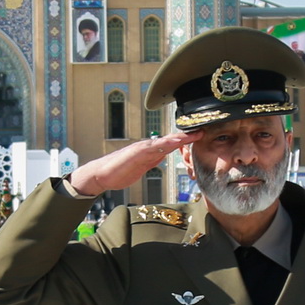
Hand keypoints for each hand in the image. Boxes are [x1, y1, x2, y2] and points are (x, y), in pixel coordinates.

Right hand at [64, 133, 188, 199]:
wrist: (101, 174)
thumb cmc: (120, 171)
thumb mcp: (143, 166)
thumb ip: (153, 159)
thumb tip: (165, 155)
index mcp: (150, 151)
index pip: (171, 143)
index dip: (186, 139)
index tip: (200, 136)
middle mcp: (147, 147)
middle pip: (171, 139)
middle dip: (187, 135)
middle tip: (202, 130)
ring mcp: (141, 149)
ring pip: (164, 141)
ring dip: (179, 138)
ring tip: (193, 134)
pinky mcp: (135, 154)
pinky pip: (152, 148)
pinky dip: (164, 144)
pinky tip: (173, 143)